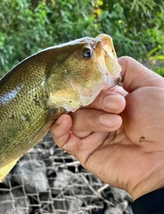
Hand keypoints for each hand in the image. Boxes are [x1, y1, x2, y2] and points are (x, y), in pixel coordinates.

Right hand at [51, 56, 163, 199]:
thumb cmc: (163, 121)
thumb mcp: (150, 84)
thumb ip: (126, 68)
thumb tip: (102, 63)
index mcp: (113, 98)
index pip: (89, 84)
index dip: (92, 81)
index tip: (103, 83)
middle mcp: (99, 114)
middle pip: (78, 99)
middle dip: (96, 101)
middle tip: (119, 105)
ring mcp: (91, 133)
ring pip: (72, 116)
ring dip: (91, 118)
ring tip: (115, 123)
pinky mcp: (84, 151)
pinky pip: (62, 138)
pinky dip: (59, 128)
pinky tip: (65, 120)